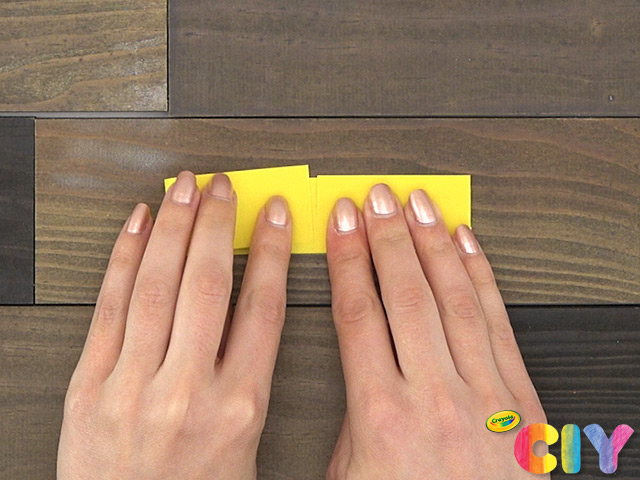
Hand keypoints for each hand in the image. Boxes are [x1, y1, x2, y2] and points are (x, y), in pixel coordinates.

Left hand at [57, 171, 291, 479]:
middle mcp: (187, 391)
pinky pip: (109, 306)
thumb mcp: (248, 444)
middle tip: (224, 188)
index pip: (262, 307)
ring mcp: (132, 385)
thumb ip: (254, 376)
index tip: (275, 217)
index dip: (271, 251)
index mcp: (239, 407)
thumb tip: (256, 307)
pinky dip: (124, 258)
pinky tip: (139, 225)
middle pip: (208, 284)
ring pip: (157, 285)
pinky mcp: (88, 386)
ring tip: (184, 189)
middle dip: (218, 224)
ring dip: (174, 228)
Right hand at [325, 184, 546, 479]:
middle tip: (375, 200)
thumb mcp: (349, 477)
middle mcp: (436, 398)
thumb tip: (359, 360)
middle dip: (386, 238)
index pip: (358, 313)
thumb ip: (352, 414)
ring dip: (432, 244)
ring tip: (417, 205)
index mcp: (382, 416)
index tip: (340, 226)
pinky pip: (499, 323)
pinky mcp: (522, 403)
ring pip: (454, 298)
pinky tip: (465, 245)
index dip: (347, 261)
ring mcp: (486, 397)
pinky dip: (481, 276)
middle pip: (405, 295)